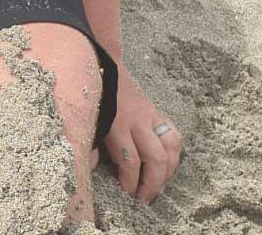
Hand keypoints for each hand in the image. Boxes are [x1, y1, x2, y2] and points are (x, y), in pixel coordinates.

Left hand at [97, 63, 181, 202]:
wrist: (103, 63)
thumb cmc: (91, 95)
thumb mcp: (86, 118)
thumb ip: (90, 143)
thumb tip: (90, 169)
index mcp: (115, 122)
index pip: (129, 160)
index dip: (130, 181)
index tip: (127, 193)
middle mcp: (136, 120)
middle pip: (155, 157)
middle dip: (153, 183)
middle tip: (145, 199)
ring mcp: (150, 114)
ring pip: (171, 146)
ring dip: (169, 171)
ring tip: (159, 187)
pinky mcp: (157, 110)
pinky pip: (173, 133)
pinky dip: (175, 152)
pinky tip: (168, 165)